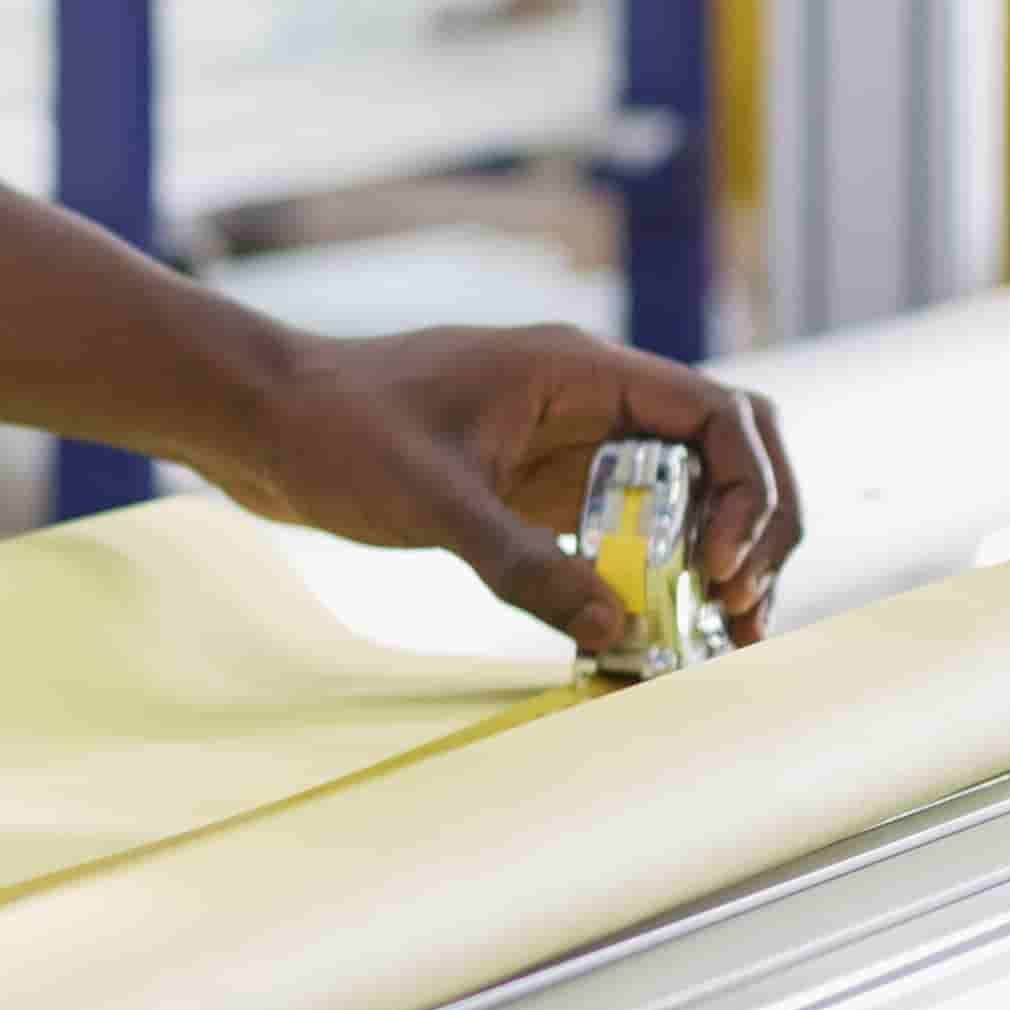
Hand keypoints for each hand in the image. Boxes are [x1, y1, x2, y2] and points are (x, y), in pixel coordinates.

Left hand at [201, 325, 800, 652]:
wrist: (257, 421)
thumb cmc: (331, 431)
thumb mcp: (429, 499)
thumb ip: (520, 560)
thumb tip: (615, 629)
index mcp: (575, 372)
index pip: (718, 414)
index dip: (745, 491)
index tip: (720, 567)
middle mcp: (585, 401)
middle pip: (722, 453)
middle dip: (752, 529)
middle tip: (741, 614)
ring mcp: (564, 443)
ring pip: (681, 494)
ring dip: (711, 558)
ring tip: (717, 638)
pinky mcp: (534, 486)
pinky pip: (623, 526)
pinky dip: (650, 574)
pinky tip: (644, 635)